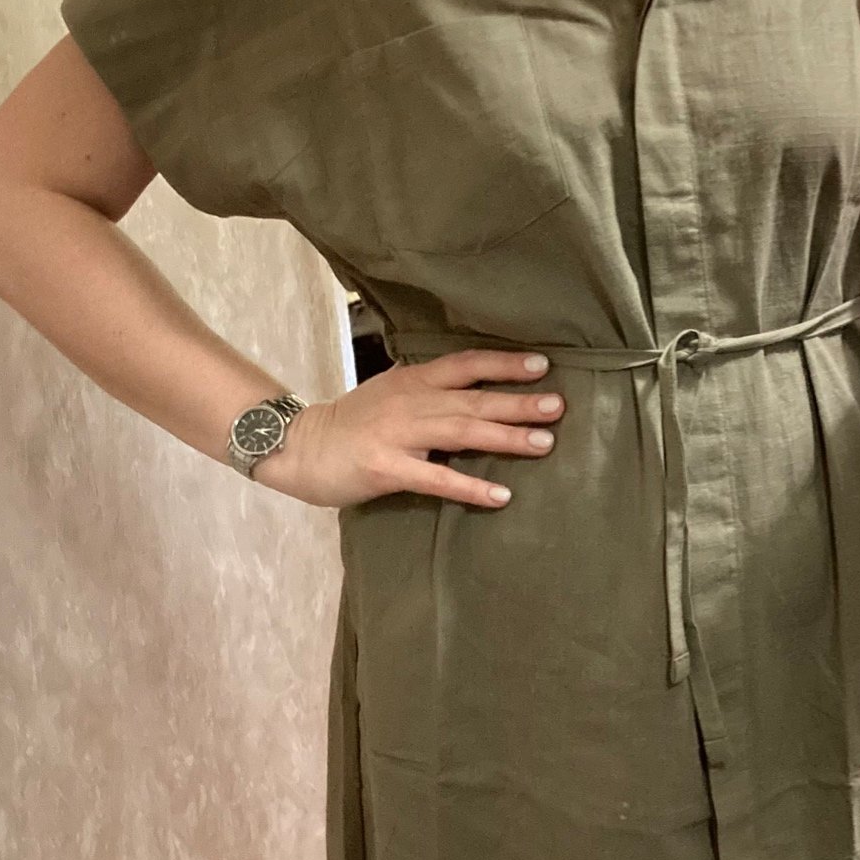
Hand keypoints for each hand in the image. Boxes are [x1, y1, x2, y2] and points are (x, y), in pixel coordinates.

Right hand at [252, 349, 564, 508]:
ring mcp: (397, 435)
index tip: (542, 366)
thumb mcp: (391, 393)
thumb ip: (429, 391)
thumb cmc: (352, 423)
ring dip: (506, 437)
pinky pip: (436, 479)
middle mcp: (410, 402)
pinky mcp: (385, 468)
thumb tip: (477, 391)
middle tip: (560, 406)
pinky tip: (501, 495)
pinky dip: (470, 488)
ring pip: (461, 433)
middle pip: (473, 399)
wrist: (299, 447)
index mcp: (412, 381)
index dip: (503, 364)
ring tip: (545, 443)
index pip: (465, 365)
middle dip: (518, 402)